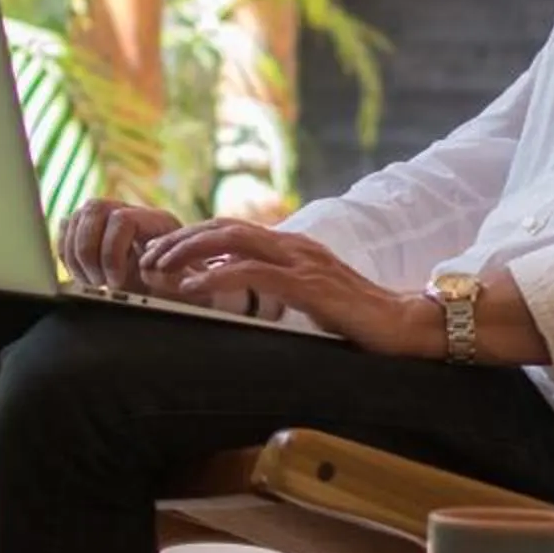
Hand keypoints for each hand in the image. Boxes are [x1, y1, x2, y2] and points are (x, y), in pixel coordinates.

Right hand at [57, 199, 182, 294]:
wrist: (171, 292)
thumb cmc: (178, 291)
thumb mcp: (180, 288)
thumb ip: (168, 279)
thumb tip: (148, 269)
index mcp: (157, 220)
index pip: (122, 219)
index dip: (112, 253)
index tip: (115, 284)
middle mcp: (131, 211)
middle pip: (94, 209)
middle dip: (88, 252)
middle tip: (98, 284)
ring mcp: (109, 218)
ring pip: (76, 218)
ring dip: (75, 255)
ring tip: (90, 283)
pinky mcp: (91, 230)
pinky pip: (66, 230)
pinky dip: (67, 255)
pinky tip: (82, 277)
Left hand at [135, 220, 437, 356]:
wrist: (405, 326)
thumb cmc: (359, 318)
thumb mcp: (309, 297)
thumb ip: (275, 286)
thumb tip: (230, 288)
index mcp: (294, 247)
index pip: (234, 229)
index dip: (195, 237)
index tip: (163, 252)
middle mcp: (296, 246)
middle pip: (227, 227)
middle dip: (182, 238)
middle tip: (148, 255)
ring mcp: (304, 262)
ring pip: (235, 241)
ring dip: (190, 251)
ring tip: (158, 266)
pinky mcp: (310, 286)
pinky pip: (255, 274)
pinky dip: (217, 277)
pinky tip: (192, 288)